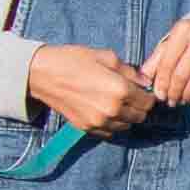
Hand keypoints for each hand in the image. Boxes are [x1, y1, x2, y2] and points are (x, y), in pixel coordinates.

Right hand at [22, 42, 152, 135]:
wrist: (41, 73)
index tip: (141, 90)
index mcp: (120, 91)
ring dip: (126, 116)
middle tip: (130, 96)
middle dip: (139, 106)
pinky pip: (109, 132)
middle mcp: (112, 110)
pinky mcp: (85, 127)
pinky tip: (104, 111)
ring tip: (116, 102)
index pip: (149, 102)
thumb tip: (145, 81)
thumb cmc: (73, 60)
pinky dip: (112, 124)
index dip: (147, 95)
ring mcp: (98, 121)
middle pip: (140, 116)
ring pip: (126, 125)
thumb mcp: (106, 57)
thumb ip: (130, 71)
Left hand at [137, 22, 189, 108]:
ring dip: (187, 96)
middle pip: (182, 75)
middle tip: (170, 101)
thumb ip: (159, 57)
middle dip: (173, 92)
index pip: (167, 64)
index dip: (161, 83)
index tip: (159, 95)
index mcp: (184, 30)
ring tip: (182, 101)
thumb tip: (144, 79)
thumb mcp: (176, 37)